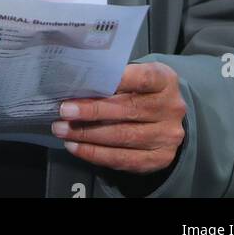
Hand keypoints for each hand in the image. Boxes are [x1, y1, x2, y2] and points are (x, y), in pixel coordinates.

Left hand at [51, 61, 185, 174]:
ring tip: (63, 130)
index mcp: (165, 81)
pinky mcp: (159, 158)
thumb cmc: (143, 91)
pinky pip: (123, 159)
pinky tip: (77, 147)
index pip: (142, 78)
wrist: (167, 117)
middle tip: (64, 110)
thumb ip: (115, 78)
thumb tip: (78, 84)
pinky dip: (95, 154)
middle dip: (91, 111)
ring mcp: (167, 136)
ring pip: (122, 136)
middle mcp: (170, 108)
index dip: (117, 79)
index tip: (87, 80)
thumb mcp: (137, 76)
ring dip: (88, 135)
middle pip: (128, 109)